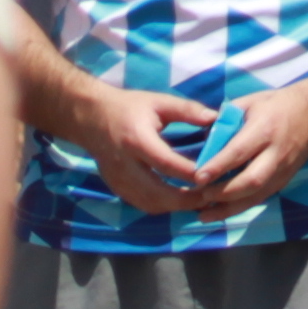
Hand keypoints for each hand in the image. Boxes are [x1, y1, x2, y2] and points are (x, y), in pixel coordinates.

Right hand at [66, 81, 222, 214]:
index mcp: (137, 140)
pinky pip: (141, 204)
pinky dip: (162, 206)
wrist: (91, 118)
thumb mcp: (158, 102)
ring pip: (149, 203)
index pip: (165, 163)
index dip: (189, 173)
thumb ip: (187, 110)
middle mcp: (125, 164)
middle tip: (211, 197)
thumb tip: (216, 118)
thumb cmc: (129, 107)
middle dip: (185, 199)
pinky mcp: (116, 188)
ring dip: (175, 207)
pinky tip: (180, 201)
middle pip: (156, 192)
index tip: (212, 176)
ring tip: (200, 201)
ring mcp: (118, 180)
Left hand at [184, 80, 307, 217]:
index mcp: (265, 129)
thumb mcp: (250, 103)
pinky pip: (260, 198)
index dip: (218, 166)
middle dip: (223, 192)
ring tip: (204, 214)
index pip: (240, 151)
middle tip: (200, 195)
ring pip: (256, 195)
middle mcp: (275, 153)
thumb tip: (202, 142)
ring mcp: (282, 170)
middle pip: (251, 180)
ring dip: (229, 207)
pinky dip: (239, 208)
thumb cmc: (276, 105)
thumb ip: (226, 121)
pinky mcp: (284, 180)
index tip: (197, 177)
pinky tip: (219, 213)